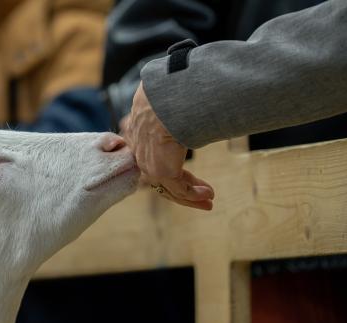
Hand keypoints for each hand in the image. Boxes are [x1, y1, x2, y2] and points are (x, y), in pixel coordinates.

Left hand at [123, 82, 213, 209]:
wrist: (163, 100)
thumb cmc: (166, 98)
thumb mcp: (163, 108)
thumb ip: (168, 116)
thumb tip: (181, 106)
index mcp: (138, 140)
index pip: (153, 162)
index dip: (171, 171)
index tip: (187, 176)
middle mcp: (141, 156)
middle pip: (162, 181)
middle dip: (183, 190)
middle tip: (201, 196)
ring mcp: (150, 166)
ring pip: (171, 189)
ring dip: (192, 196)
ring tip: (209, 199)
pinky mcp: (163, 171)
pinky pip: (181, 189)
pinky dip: (195, 194)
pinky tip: (208, 193)